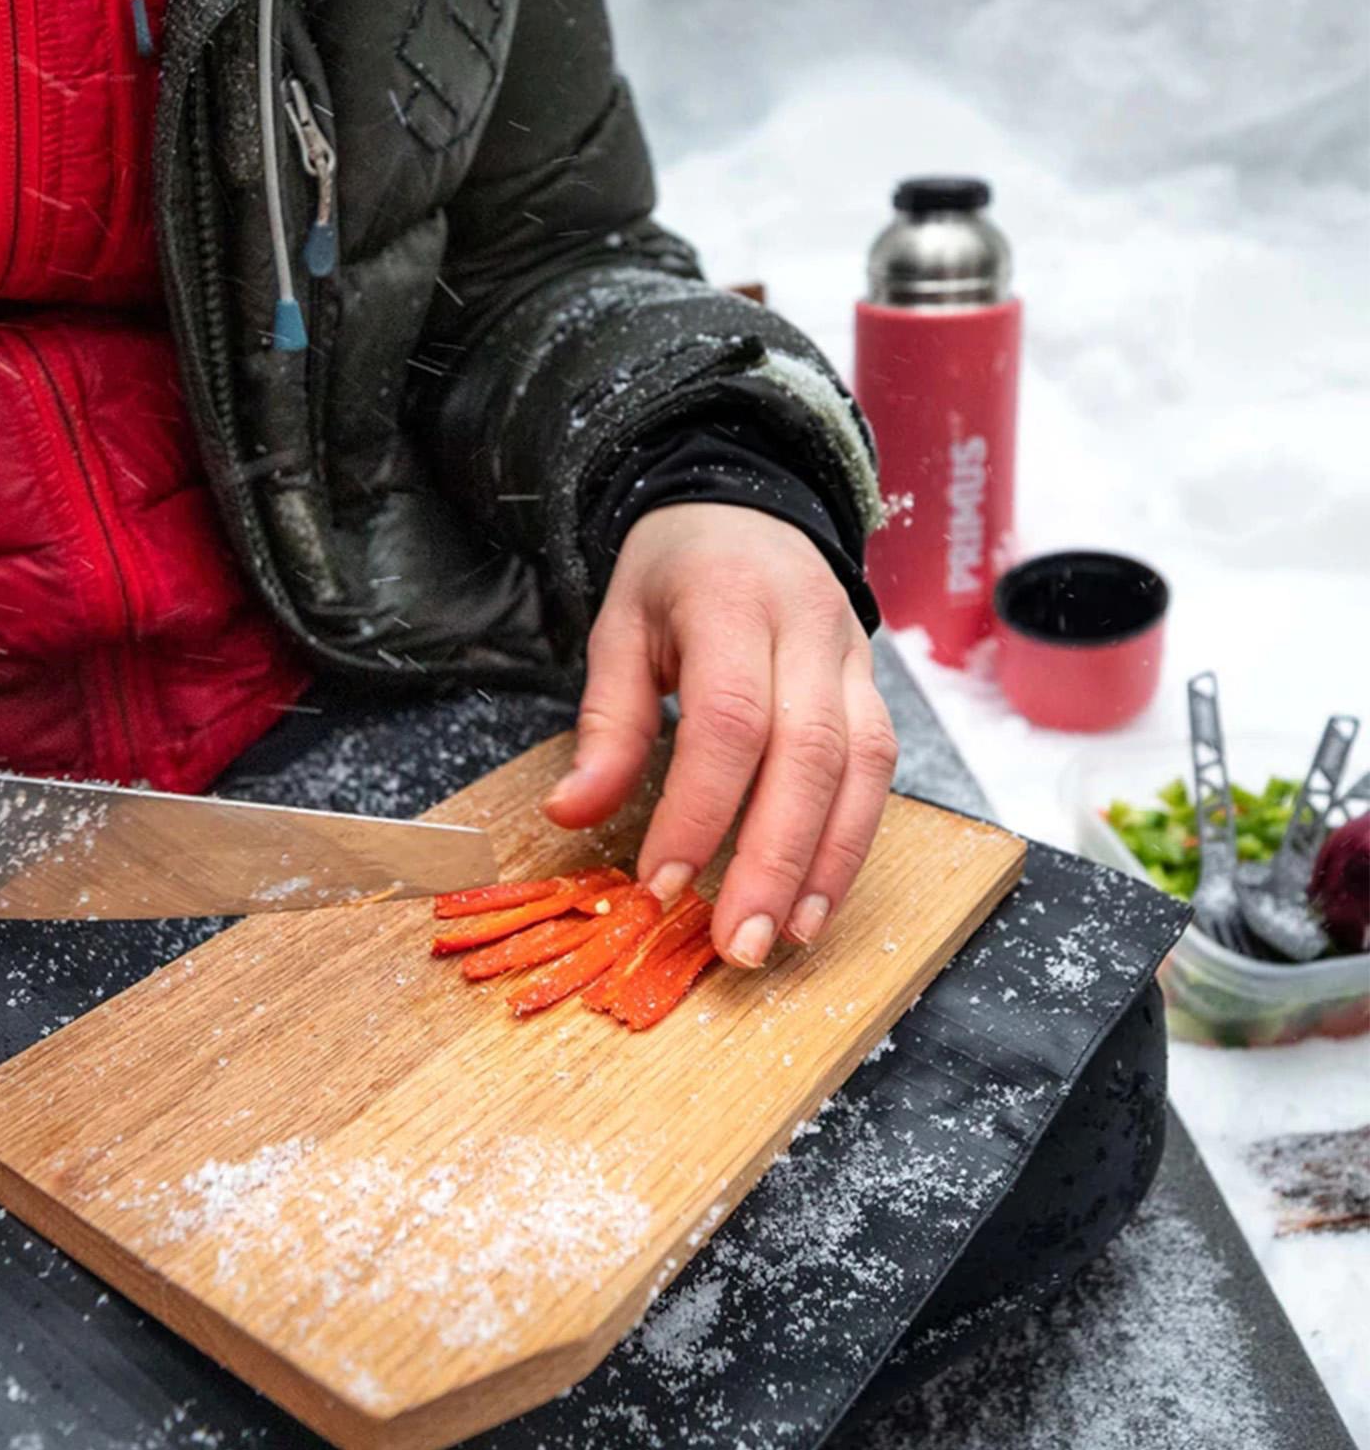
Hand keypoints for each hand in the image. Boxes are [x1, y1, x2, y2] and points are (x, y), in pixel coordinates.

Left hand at [544, 504, 896, 967]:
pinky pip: (878, 772)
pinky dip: (851, 843)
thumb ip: (606, 723)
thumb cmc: (676, 574)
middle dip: (773, 861)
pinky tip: (817, 900)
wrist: (749, 506)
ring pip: (861, 770)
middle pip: (808, 756)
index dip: (700, 810)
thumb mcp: (619, 627)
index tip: (661, 883)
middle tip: (737, 944)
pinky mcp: (875, 688)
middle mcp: (808, 631)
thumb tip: (571, 814)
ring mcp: (853, 659)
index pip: (728, 720)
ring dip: (826, 865)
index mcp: (732, 603)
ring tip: (787, 937)